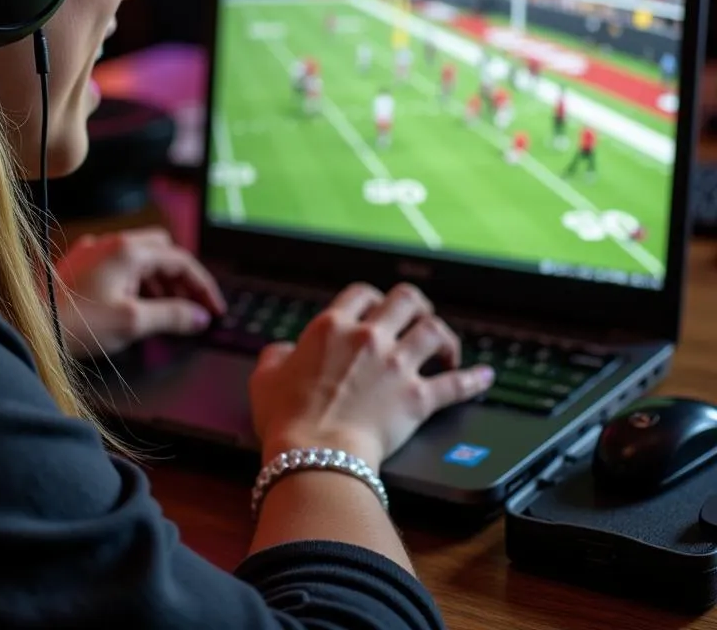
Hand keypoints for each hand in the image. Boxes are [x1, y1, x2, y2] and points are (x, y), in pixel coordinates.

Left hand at [55, 227, 225, 357]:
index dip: (202, 285)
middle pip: (163, 252)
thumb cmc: (74, 324)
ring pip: (141, 258)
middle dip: (181, 278)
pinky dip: (138, 282)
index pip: (180, 259)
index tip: (213, 308)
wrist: (29, 327)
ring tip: (168, 312)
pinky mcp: (81, 265)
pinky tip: (137, 306)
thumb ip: (172, 316)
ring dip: (160, 281)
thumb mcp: (132, 323)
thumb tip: (199, 317)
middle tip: (192, 307)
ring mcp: (94, 252)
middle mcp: (112, 243)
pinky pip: (121, 266)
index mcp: (128, 251)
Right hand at [249, 282, 494, 469]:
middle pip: (406, 299)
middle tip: (417, 317)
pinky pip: (455, 384)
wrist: (315, 455)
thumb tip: (283, 352)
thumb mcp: (265, 377)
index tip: (375, 309)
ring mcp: (396, 365)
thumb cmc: (287, 419)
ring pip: (434, 331)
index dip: (372, 298)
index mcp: (332, 327)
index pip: (362, 293)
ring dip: (444, 336)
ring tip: (446, 347)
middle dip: (416, 305)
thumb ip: (276, 355)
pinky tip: (485, 377)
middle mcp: (368, 337)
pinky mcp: (417, 398)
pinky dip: (474, 379)